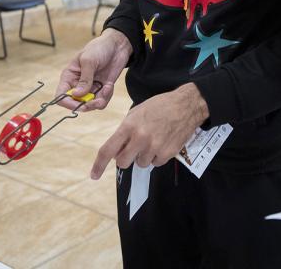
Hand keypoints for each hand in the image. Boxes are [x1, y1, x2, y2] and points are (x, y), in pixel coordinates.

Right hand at [55, 28, 132, 110]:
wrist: (117, 45)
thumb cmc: (99, 48)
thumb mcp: (89, 61)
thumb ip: (84, 79)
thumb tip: (77, 95)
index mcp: (69, 76)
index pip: (61, 95)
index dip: (68, 103)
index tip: (80, 104)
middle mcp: (78, 84)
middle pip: (76, 103)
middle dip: (87, 105)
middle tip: (98, 101)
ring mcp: (90, 87)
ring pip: (90, 105)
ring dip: (99, 101)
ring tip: (107, 89)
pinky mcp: (102, 88)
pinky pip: (102, 100)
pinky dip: (106, 97)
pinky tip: (109, 86)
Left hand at [90, 83, 209, 178]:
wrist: (186, 105)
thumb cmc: (160, 106)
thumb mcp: (137, 112)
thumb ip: (125, 131)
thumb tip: (117, 150)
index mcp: (129, 126)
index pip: (108, 150)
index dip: (99, 165)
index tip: (94, 175)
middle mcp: (140, 138)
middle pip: (123, 162)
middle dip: (126, 157)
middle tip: (134, 148)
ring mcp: (155, 147)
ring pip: (141, 164)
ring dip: (144, 156)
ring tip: (153, 140)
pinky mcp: (167, 153)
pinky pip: (156, 163)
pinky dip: (157, 156)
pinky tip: (163, 142)